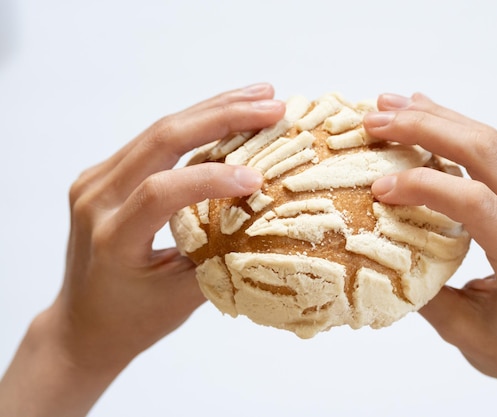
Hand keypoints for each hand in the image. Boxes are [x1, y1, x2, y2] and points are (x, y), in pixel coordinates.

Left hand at [0, 83, 285, 416]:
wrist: (82, 325)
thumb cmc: (133, 320)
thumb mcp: (181, 298)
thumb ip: (221, 255)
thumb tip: (267, 219)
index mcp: (111, 237)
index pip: (160, 191)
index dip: (211, 178)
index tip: (257, 179)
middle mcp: (95, 199)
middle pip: (161, 139)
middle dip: (223, 116)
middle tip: (272, 105)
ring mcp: (95, 181)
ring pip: (159, 130)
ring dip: (214, 110)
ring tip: (261, 96)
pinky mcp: (105, 174)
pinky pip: (154, 140)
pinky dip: (196, 124)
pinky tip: (228, 114)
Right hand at [364, 93, 496, 416]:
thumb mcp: (464, 332)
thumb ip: (420, 291)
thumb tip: (375, 252)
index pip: (474, 202)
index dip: (422, 186)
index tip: (378, 190)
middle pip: (485, 150)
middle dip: (425, 127)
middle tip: (376, 120)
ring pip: (492, 142)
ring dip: (440, 119)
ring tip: (393, 106)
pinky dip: (459, 132)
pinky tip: (432, 121)